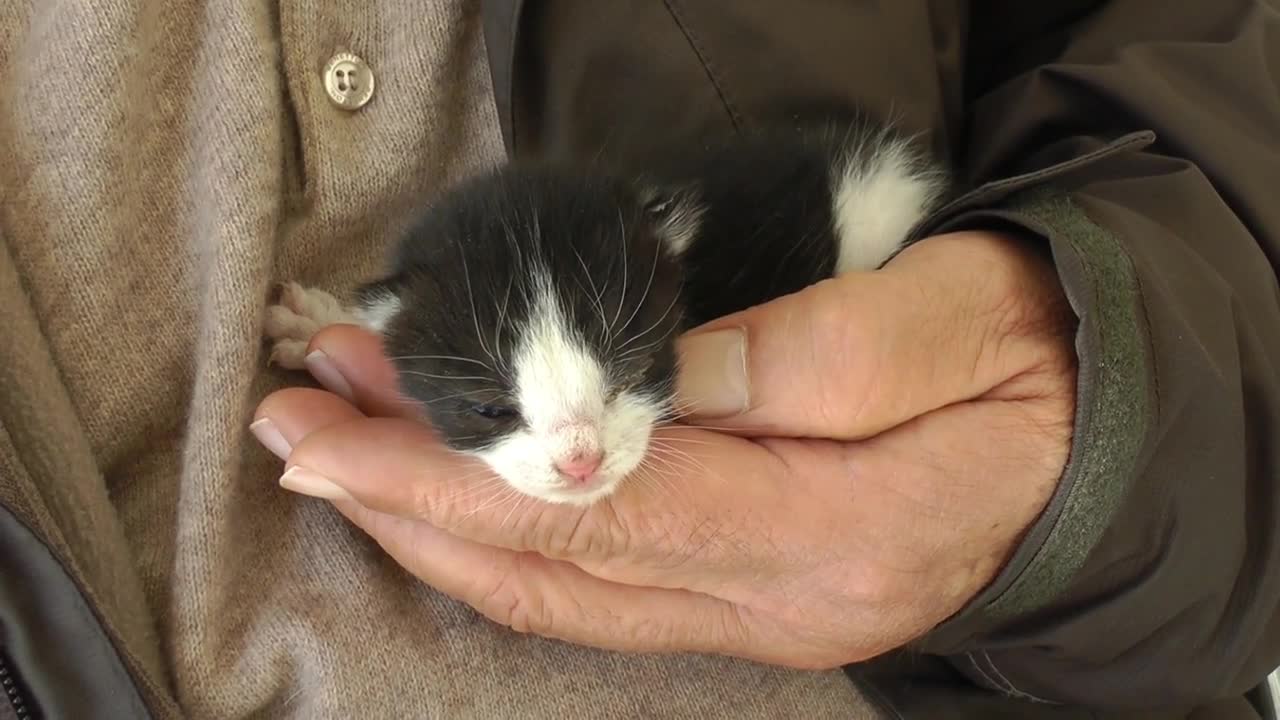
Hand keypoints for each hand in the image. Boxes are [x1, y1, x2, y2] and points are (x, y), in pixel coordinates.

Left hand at [251, 230, 1075, 667]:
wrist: (1096, 441)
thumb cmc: (1029, 361)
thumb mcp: (944, 320)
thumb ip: (802, 355)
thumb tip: (655, 380)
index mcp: (841, 529)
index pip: (604, 506)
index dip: (456, 469)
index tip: (338, 423)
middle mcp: (788, 605)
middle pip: (560, 566)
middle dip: (410, 502)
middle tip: (300, 431)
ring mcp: (767, 622)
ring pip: (567, 598)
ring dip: (440, 529)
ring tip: (345, 457)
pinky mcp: (754, 609)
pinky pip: (604, 601)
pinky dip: (509, 553)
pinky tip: (450, 511)